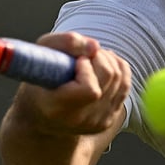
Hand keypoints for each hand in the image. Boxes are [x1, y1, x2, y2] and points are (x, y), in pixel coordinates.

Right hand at [16, 32, 130, 136]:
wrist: (40, 116)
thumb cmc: (39, 80)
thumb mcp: (41, 55)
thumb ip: (64, 43)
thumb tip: (95, 46)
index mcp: (57, 108)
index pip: (90, 89)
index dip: (87, 68)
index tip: (76, 61)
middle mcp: (80, 120)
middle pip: (109, 78)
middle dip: (99, 57)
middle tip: (83, 55)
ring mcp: (97, 122)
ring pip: (120, 78)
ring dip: (108, 60)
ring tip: (90, 59)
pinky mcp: (108, 119)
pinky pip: (125, 85)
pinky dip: (117, 68)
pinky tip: (100, 67)